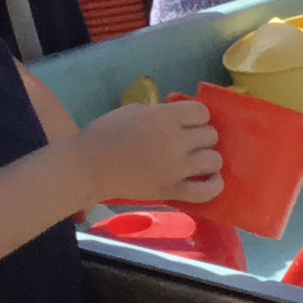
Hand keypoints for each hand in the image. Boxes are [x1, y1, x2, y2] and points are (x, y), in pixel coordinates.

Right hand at [77, 96, 219, 207]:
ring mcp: (177, 168)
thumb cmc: (106, 134)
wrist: (88, 167)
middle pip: (210, 135)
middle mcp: (175, 141)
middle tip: (188, 143)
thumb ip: (162, 112)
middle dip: (201, 137)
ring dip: (208, 159)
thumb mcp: (134, 111)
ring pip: (214, 160)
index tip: (188, 123)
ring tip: (197, 161)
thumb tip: (182, 116)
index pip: (202, 112)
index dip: (197, 117)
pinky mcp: (173, 190)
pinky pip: (207, 191)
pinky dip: (214, 185)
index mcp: (164, 117)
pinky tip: (210, 179)